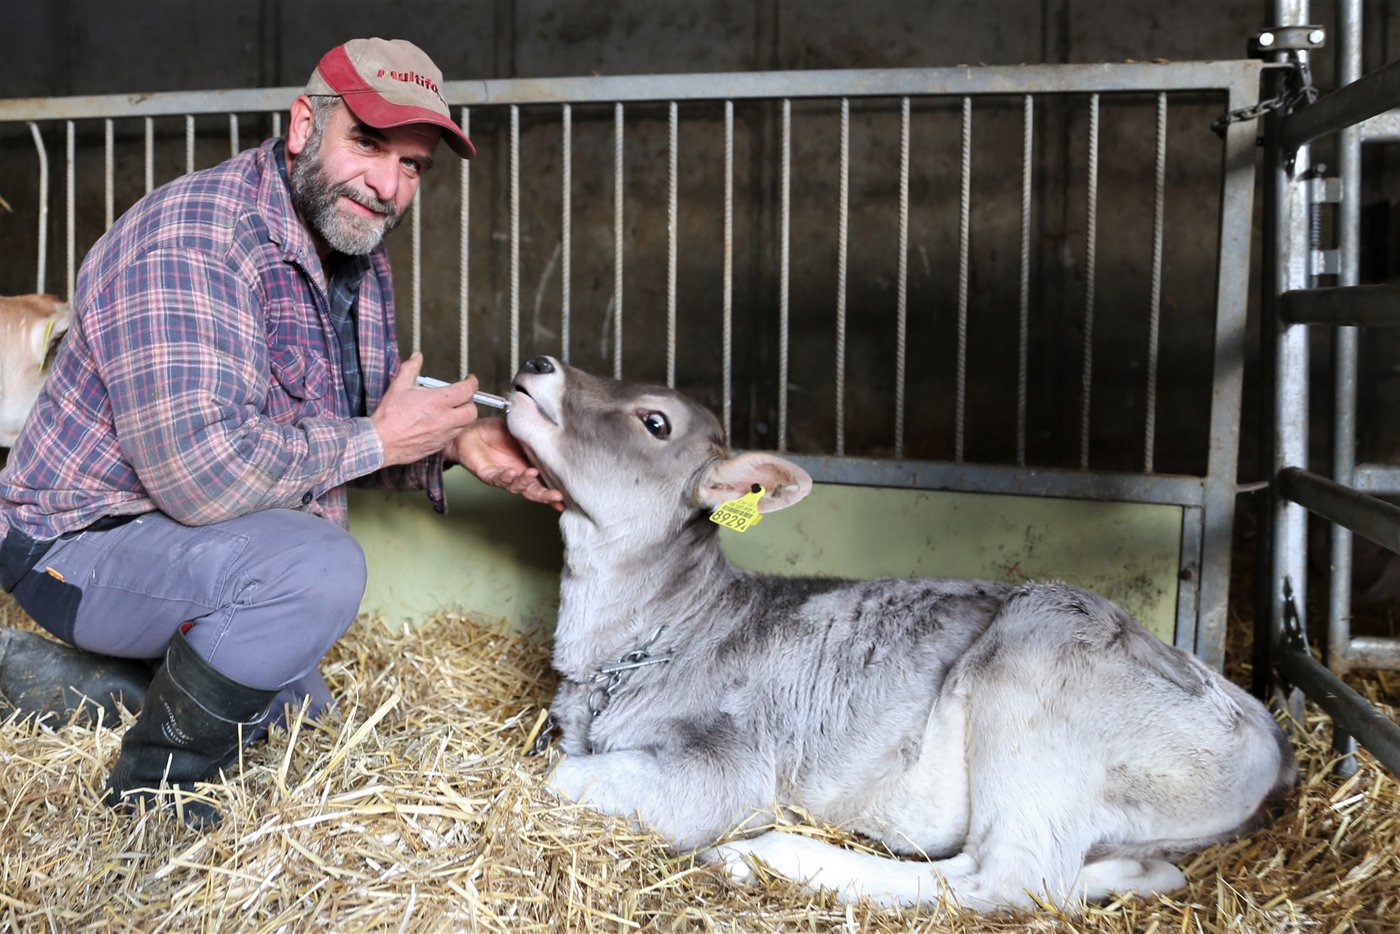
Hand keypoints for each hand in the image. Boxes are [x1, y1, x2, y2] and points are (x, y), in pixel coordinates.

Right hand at [370, 353, 479, 465]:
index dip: (472, 383)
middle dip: (469, 402)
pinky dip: (453, 429)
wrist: (380, 442)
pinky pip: (454, 437)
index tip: (470, 380)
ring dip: (462, 417)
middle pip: (472, 410)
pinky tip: (442, 424)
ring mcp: (443, 434)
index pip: (467, 390)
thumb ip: (411, 368)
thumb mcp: (398, 386)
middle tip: (461, 397)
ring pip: (465, 425)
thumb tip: (417, 357)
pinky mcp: (439, 446)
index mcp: (437, 401)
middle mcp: (444, 419)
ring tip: (451, 410)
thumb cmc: (389, 416)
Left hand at [449, 417, 564, 510]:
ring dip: (525, 482)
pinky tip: (511, 473)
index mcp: (528, 465)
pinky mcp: (488, 475)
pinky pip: (498, 479)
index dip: (553, 489)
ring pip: (516, 486)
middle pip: (532, 490)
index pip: (543, 480)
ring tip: (532, 474)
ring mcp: (503, 476)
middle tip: (556, 496)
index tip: (565, 497)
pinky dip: (505, 477)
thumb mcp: (519, 431)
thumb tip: (551, 433)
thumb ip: (533, 436)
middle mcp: (518, 474)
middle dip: (544, 495)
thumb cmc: (495, 431)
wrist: (470, 431)